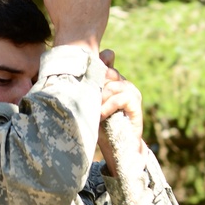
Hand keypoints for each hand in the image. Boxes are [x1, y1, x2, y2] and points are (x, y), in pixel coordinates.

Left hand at [97, 49, 143, 173]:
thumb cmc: (101, 126)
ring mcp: (131, 90)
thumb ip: (85, 90)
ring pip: (112, 85)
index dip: (99, 59)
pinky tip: (100, 116)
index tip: (85, 69)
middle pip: (107, 71)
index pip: (107, 57)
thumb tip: (69, 77)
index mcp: (112, 79)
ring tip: (93, 111)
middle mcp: (123, 81)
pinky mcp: (135, 103)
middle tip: (87, 100)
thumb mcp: (90, 105)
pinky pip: (119, 98)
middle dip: (95, 85)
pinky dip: (107, 107)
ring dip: (99, 98)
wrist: (118, 147)